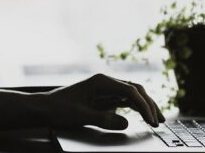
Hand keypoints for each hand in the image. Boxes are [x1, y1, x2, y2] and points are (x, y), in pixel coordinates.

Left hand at [41, 74, 163, 129]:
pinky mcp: (104, 98)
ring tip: (157, 119)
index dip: (143, 105)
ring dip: (145, 106)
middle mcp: (105, 83)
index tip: (151, 119)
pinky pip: (125, 101)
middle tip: (159, 120)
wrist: (44, 108)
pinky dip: (136, 109)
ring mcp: (105, 90)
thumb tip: (126, 122)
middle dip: (149, 104)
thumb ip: (103, 119)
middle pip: (135, 90)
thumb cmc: (59, 108)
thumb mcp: (80, 116)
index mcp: (100, 81)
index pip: (130, 90)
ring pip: (132, 95)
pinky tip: (144, 116)